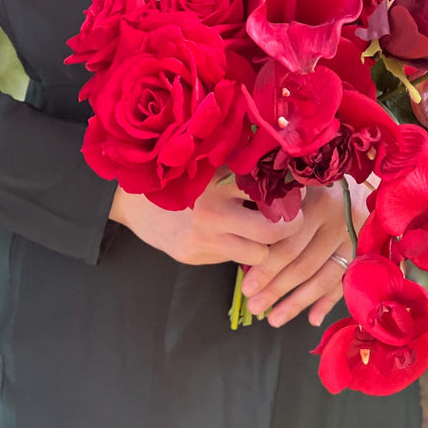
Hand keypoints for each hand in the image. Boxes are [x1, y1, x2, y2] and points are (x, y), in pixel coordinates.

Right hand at [109, 175, 303, 265]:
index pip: (270, 199)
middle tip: (294, 221)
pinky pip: (232, 259)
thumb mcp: (208, 167)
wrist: (128, 199)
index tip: (298, 196)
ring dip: (265, 247)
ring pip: (257, 256)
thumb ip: (241, 171)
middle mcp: (212, 217)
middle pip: (270, 236)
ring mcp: (203, 242)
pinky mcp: (194, 257)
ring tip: (265, 232)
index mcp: (218, 187)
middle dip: (288, 231)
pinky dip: (239, 250)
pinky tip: (234, 236)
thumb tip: (284, 170)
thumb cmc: (175, 177)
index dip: (290, 201)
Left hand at [240, 178, 371, 327]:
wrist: (363, 178)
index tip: (247, 289)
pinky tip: (312, 320)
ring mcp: (356, 236)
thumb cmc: (317, 182)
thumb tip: (248, 249)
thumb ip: (279, 211)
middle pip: (303, 264)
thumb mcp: (296, 187)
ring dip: (298, 302)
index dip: (266, 269)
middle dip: (277, 290)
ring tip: (274, 319)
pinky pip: (344, 280)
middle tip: (256, 307)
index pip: (288, 244)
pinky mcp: (366, 249)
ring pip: (323, 277)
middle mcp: (339, 219)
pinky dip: (328, 301)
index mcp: (317, 201)